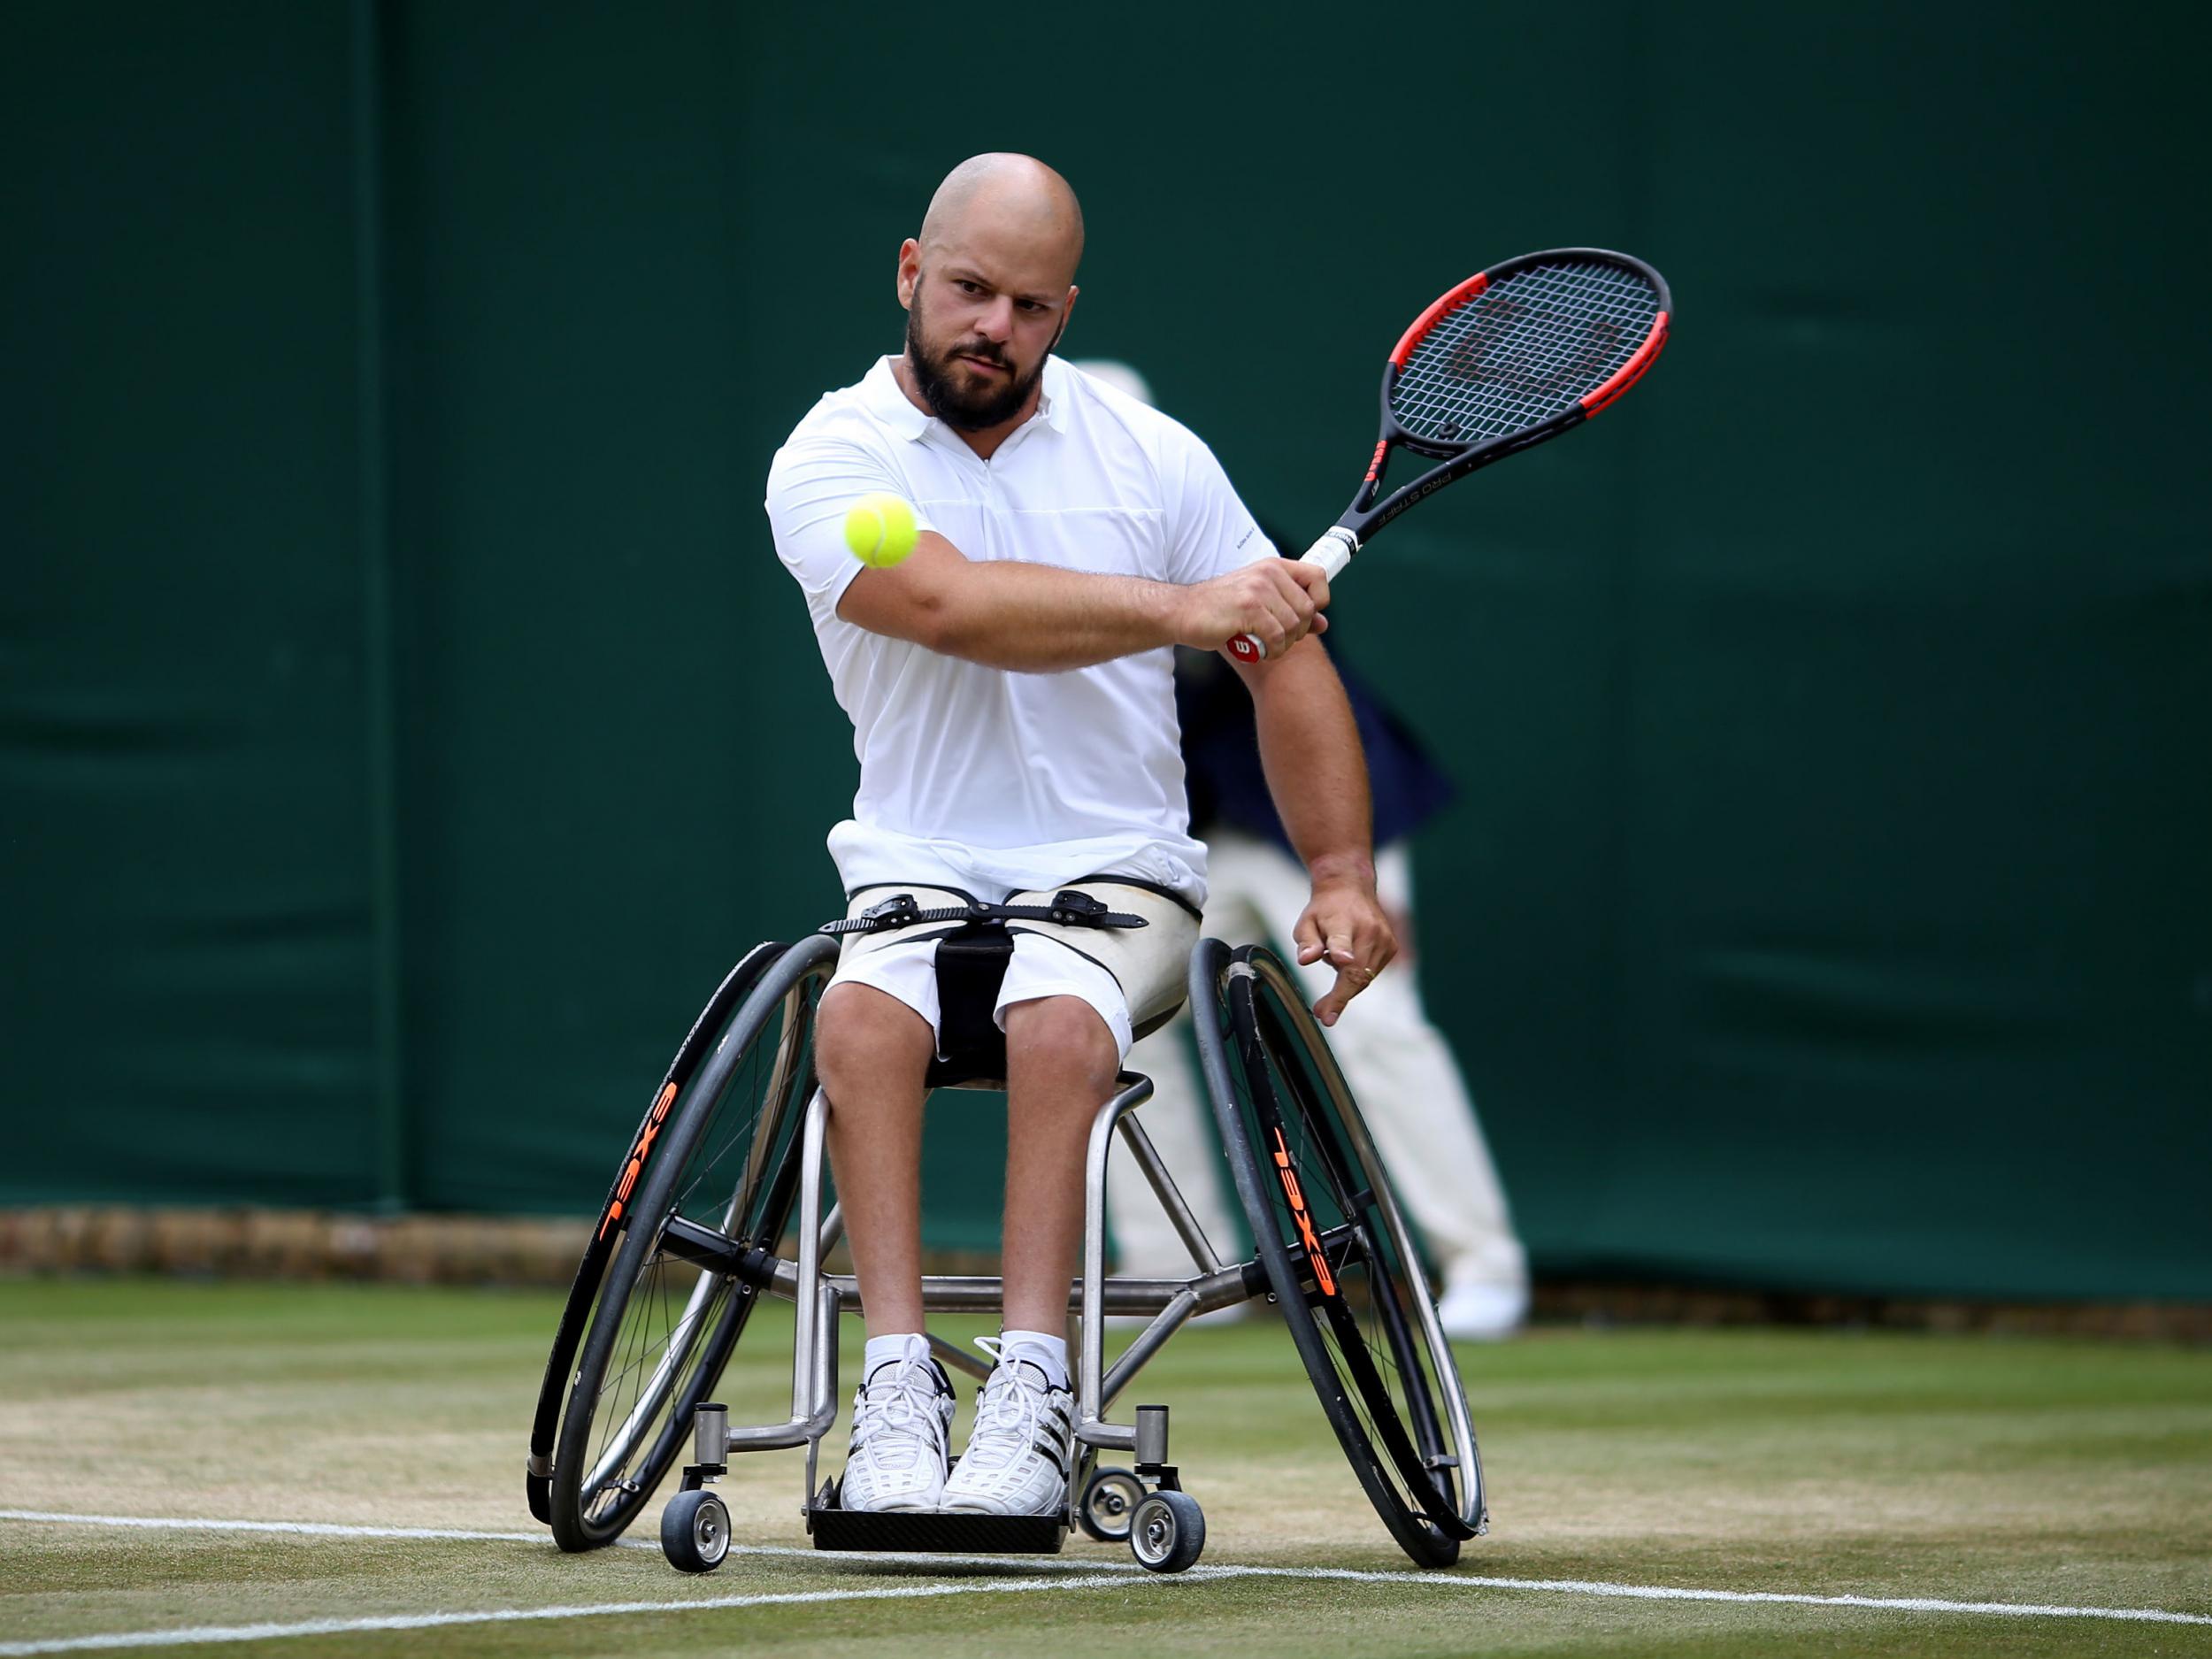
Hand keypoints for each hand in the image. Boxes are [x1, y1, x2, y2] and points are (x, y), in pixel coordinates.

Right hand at [1175, 560, 1329, 657]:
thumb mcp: (1259, 603)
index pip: (1318, 577)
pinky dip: (1271, 651)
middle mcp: (1269, 573)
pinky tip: (1258, 650)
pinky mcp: (1248, 608)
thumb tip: (1323, 623)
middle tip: (1276, 639)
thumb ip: (1291, 610)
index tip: (1304, 617)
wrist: (1183, 612)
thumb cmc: (1220, 609)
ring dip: (1282, 645)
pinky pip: (1277, 637)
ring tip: (1265, 645)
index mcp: (1273, 567)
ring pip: (1293, 625)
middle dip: (1297, 632)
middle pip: (1307, 609)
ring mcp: (1258, 589)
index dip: (1319, 601)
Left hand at [1291, 866, 1395, 1026]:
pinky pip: (1372, 973)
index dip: (1341, 952)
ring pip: (1365, 977)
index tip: (1341, 962)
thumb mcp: (1306, 922)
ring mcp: (1383, 938)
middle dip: (1339, 997)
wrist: (1350, 888)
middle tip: (1323, 1014)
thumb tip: (1306, 959)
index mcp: (1342, 921)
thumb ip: (1306, 942)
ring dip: (1346, 987)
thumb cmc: (1324, 910)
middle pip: (1356, 972)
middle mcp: (1368, 930)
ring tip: (1330, 974)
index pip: (1342, 940)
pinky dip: (1357, 975)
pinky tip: (1348, 961)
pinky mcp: (1392, 946)